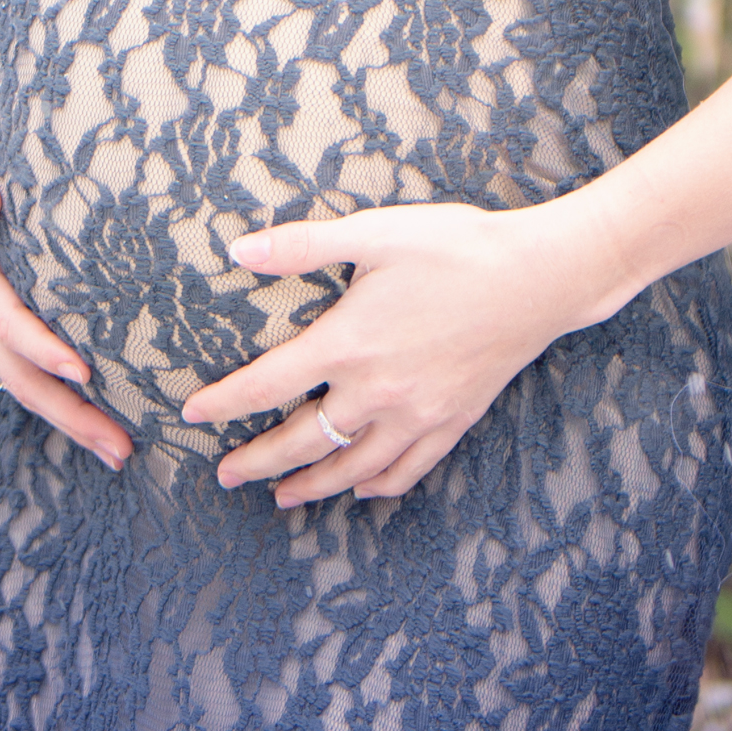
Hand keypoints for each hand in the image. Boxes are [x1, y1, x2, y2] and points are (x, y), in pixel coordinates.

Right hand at [0, 85, 132, 472]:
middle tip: (120, 447)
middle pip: (15, 371)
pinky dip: (54, 395)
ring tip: (119, 450)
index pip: (2, 317)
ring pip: (18, 379)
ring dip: (66, 417)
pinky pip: (18, 366)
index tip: (82, 371)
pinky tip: (93, 412)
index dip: (39, 346)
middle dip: (66, 411)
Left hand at [181, 197, 594, 510]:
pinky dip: (375, 486)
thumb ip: (302, 246)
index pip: (267, 385)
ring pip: (349, 469)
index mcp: (347, 343)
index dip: (224, 404)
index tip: (192, 417)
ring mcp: (415, 415)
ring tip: (280, 498)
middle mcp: (375, 392)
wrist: (538, 277)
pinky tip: (361, 489)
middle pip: (300, 442)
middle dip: (256, 462)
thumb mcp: (375, 232)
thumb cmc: (455, 247)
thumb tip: (237, 250)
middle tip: (225, 475)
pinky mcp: (451, 423)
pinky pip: (405, 471)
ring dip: (309, 487)